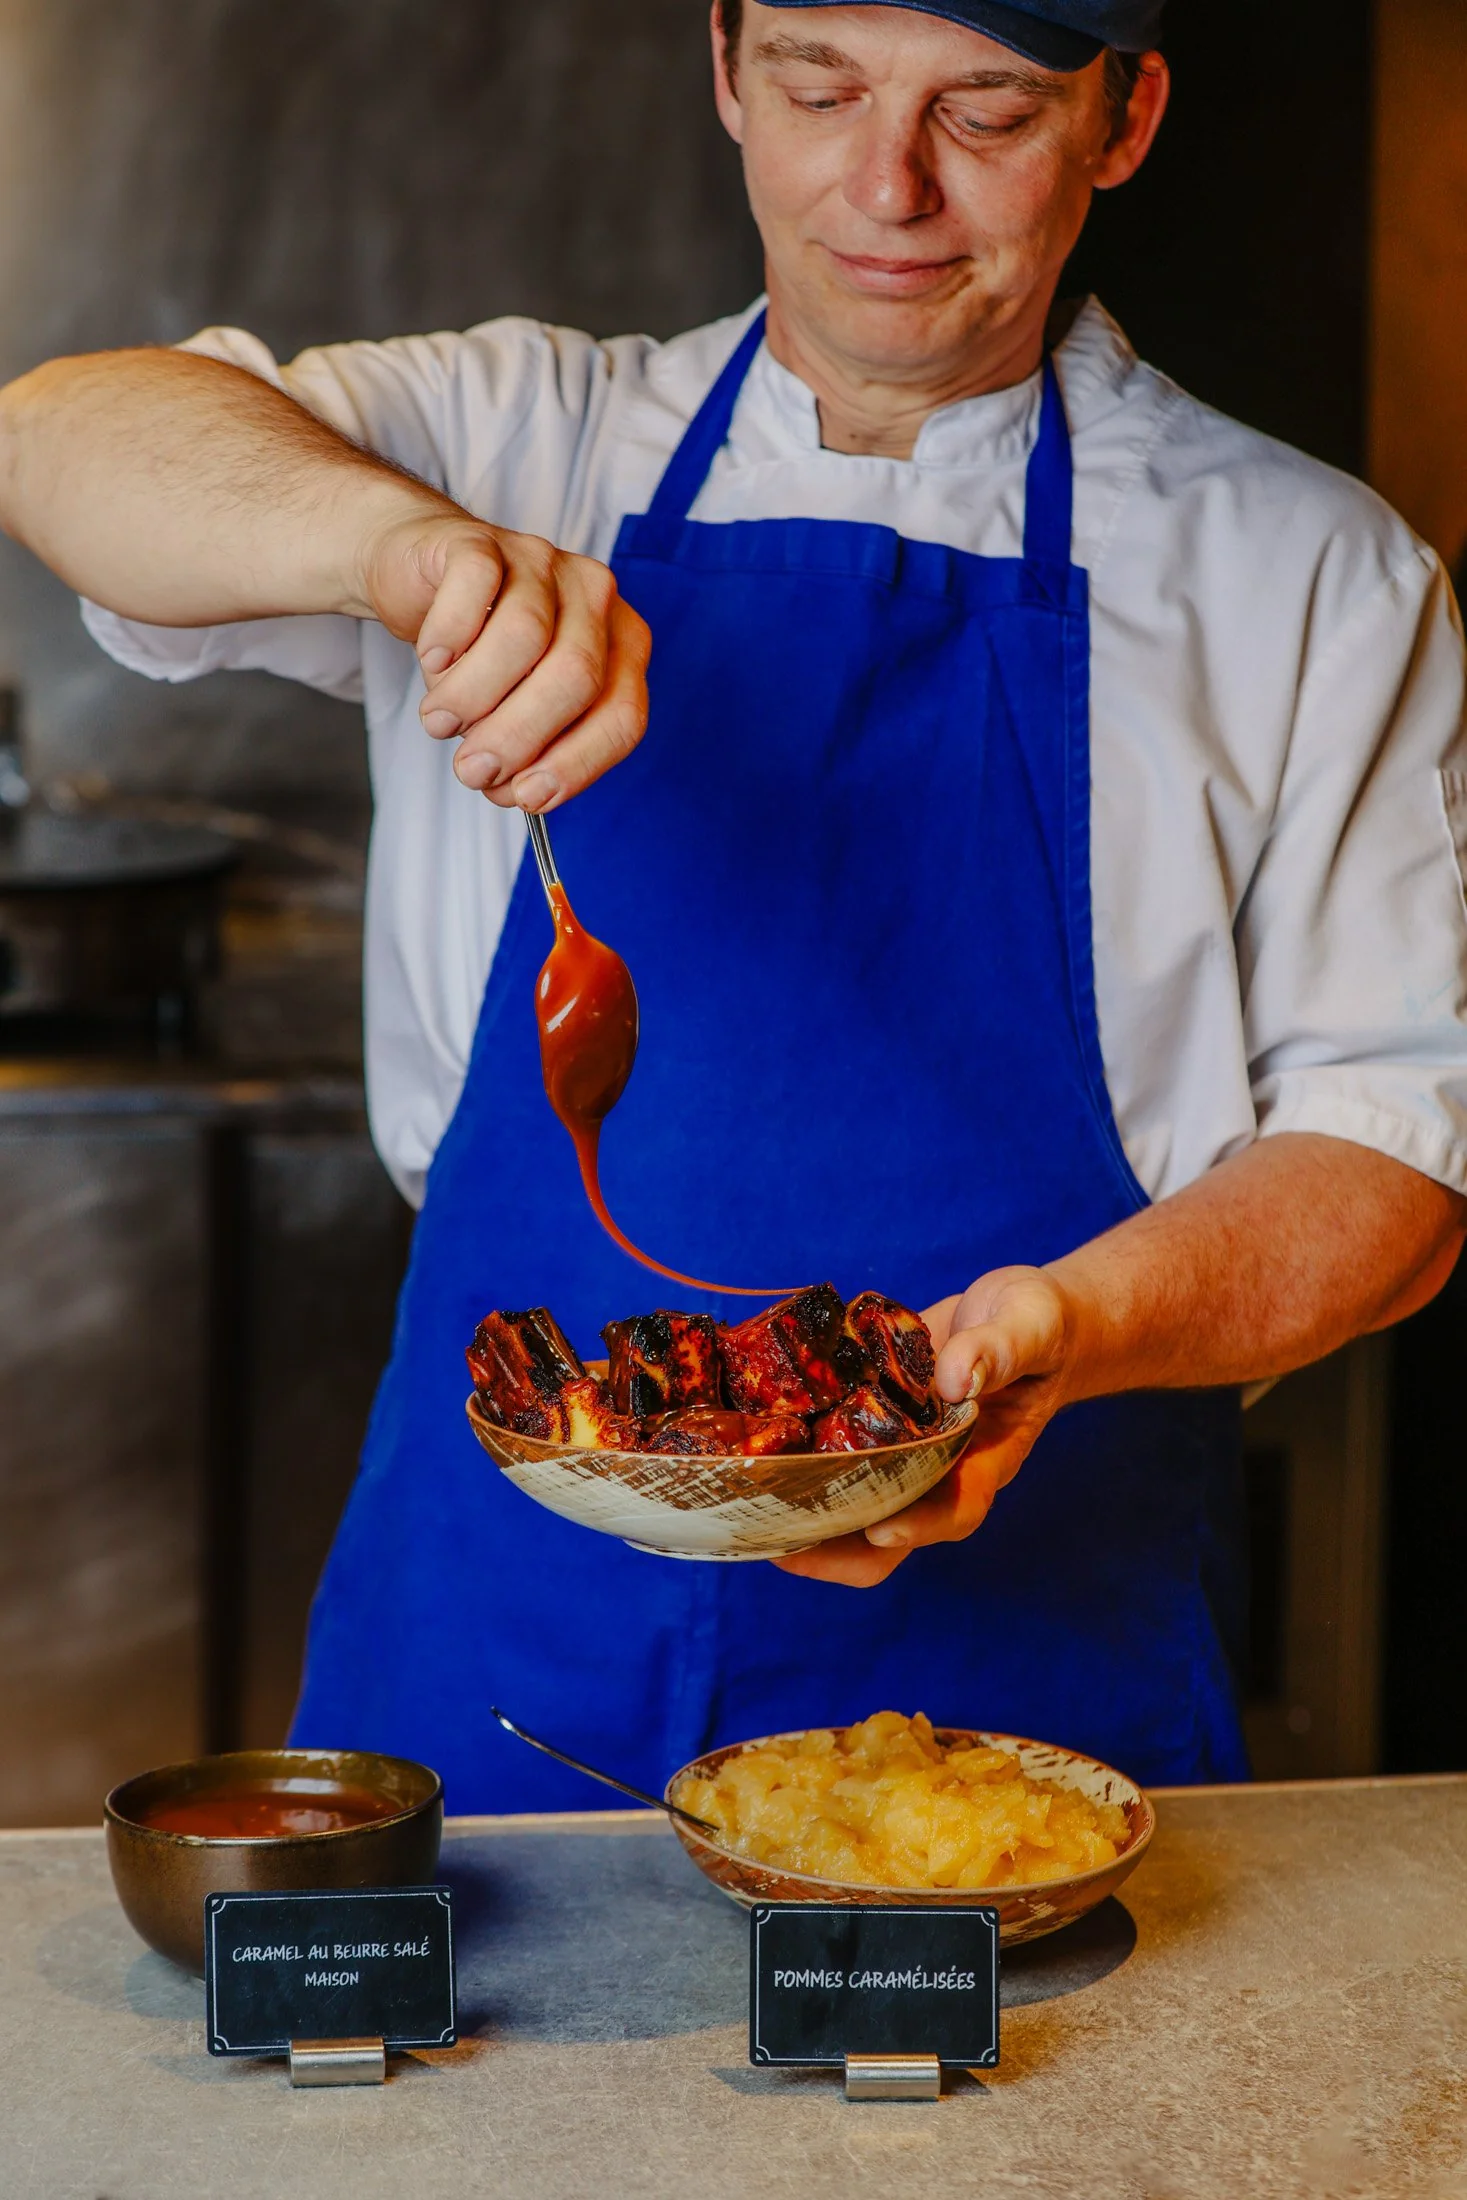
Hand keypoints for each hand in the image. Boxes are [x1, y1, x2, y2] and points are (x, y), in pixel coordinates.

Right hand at [361, 509, 650, 812]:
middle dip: (519, 736)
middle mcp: (592, 597)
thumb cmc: (479, 651)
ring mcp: (540, 560)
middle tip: (472, 770)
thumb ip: (525, 751)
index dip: (577, 763)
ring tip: (438, 722)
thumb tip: (512, 791)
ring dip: (473, 695)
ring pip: (522, 637)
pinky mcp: (481, 540)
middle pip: (575, 676)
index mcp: (620, 644)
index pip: (623, 714)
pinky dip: (447, 638)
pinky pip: (472, 591)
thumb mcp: (514, 709)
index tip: (527, 796)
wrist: (421, 575)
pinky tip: (433, 662)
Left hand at [774, 1266, 1078, 1589]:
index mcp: (986, 1458)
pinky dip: (798, 1456)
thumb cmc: (1041, 1326)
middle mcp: (939, 1469)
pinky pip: (837, 1455)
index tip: (880, 1529)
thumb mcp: (1032, 1325)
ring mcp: (903, 1453)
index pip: (955, 1509)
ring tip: (749, 1507)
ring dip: (804, 1515)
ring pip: (852, 1506)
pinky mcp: (875, 1424)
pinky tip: (752, 1445)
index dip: (917, 1527)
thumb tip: (953, 1379)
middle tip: (776, 1542)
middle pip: (888, 1537)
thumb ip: (999, 1350)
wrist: (1025, 1317)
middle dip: (834, 1550)